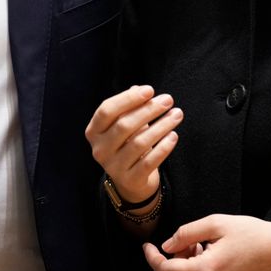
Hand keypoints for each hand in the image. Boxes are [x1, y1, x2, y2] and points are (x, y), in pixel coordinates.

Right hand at [85, 85, 182, 202]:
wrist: (131, 180)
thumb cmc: (128, 144)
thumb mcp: (124, 124)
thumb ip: (130, 107)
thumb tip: (140, 89)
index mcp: (93, 131)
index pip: (107, 110)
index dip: (128, 99)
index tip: (150, 90)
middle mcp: (99, 149)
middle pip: (124, 125)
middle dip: (149, 110)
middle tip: (168, 100)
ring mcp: (113, 166)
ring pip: (139, 143)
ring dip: (161, 126)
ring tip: (176, 115)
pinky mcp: (130, 179)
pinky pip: (149, 162)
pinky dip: (163, 148)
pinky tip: (174, 135)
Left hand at [143, 215, 270, 270]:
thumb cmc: (252, 234)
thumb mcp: (216, 223)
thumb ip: (186, 233)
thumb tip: (167, 246)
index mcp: (206, 270)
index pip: (166, 270)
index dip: (153, 257)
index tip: (148, 247)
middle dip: (172, 262)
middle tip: (188, 244)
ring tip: (202, 252)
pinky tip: (212, 264)